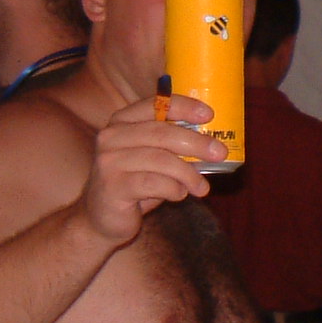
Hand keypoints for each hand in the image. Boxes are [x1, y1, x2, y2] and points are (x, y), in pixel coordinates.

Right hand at [83, 95, 218, 243]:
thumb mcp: (153, 157)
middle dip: (197, 142)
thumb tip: (214, 141)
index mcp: (122, 121)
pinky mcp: (112, 186)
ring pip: (161, 160)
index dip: (184, 107)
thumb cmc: (135, 182)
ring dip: (189, 174)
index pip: (155, 105)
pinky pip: (154, 183)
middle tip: (220, 153)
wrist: (101, 217)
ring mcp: (109, 161)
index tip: (209, 115)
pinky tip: (179, 195)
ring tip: (202, 187)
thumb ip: (173, 145)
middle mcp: (111, 137)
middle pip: (162, 133)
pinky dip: (174, 189)